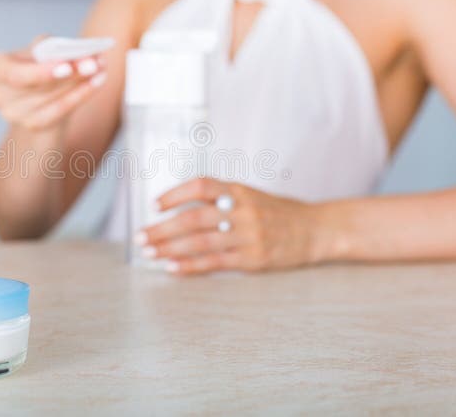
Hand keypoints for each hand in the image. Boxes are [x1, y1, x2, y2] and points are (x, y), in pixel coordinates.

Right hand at [0, 36, 106, 130]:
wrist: (39, 98)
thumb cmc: (38, 68)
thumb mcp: (40, 52)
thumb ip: (52, 48)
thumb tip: (78, 52)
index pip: (13, 73)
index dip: (40, 71)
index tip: (67, 65)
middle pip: (35, 86)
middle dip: (68, 73)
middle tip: (93, 63)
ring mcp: (12, 114)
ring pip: (50, 98)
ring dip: (80, 83)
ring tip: (100, 68)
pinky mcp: (32, 125)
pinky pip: (60, 111)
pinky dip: (80, 96)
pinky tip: (97, 83)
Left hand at [136, 178, 320, 274]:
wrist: (316, 230)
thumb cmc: (278, 212)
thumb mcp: (251, 195)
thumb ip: (221, 199)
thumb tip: (180, 207)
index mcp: (240, 191)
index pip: (201, 186)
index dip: (175, 194)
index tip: (154, 205)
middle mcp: (242, 212)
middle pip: (194, 219)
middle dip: (162, 229)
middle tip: (139, 237)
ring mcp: (248, 237)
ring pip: (201, 242)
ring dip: (170, 249)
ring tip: (149, 253)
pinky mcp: (253, 259)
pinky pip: (215, 263)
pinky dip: (191, 266)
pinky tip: (172, 268)